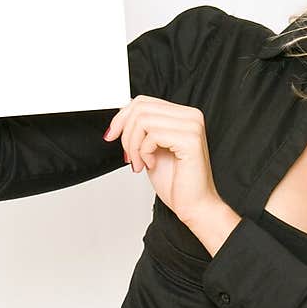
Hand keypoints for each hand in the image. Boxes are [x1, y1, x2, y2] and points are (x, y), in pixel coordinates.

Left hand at [103, 96, 223, 227]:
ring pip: (143, 120)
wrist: (194, 206)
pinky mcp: (190, 140)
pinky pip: (152, 136)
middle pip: (141, 108)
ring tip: (139, 163)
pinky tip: (151, 165)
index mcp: (183, 115)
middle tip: (129, 156)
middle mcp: (191, 117)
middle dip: (126, 134)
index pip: (144, 101)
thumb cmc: (176, 182)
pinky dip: (144, 152)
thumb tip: (121, 116)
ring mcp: (192, 126)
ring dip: (134, 145)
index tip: (112, 135)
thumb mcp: (152, 149)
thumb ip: (142, 130)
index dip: (122, 117)